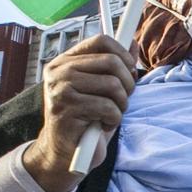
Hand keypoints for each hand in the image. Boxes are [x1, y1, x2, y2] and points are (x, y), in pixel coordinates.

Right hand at [23, 35, 135, 191]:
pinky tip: (101, 125)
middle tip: (122, 100)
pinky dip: (113, 119)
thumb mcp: (102, 89)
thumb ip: (114, 65)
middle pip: (111, 62)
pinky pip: (108, 107)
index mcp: (66, 61)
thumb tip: (132, 43)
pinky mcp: (65, 109)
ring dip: (121, 104)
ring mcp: (59, 89)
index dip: (123, 54)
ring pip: (113, 85)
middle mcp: (59, 71)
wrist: (65, 151)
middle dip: (127, 84)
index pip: (101, 41)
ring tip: (110, 114)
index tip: (129, 71)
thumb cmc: (86, 118)